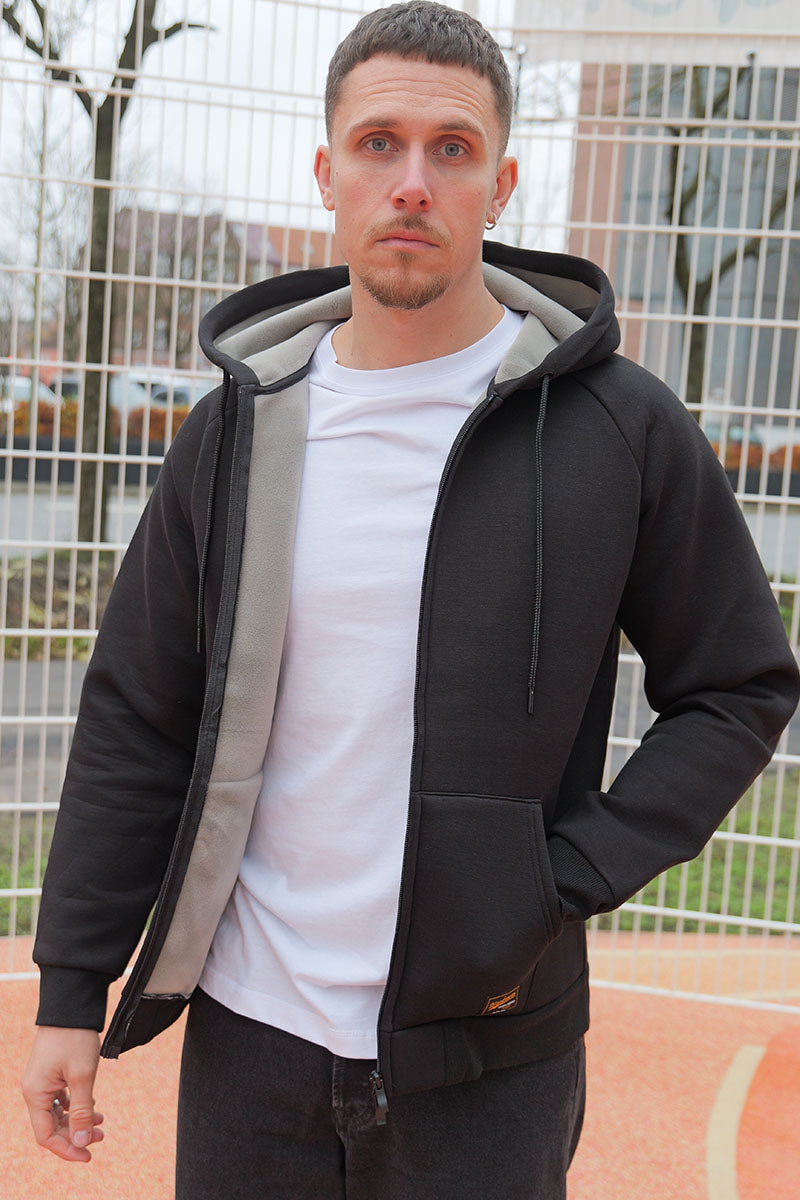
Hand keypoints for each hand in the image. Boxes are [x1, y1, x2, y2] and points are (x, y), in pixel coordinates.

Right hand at [21, 1026, 103, 1161]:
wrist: (71, 1005)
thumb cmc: (75, 1037)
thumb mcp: (83, 1075)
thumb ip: (81, 1110)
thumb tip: (81, 1141)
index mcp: (35, 1094)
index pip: (46, 1136)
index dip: (67, 1148)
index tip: (88, 1154)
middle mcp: (34, 1090)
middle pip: (52, 1126)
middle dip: (76, 1134)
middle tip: (102, 1136)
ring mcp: (42, 1081)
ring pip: (58, 1112)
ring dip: (78, 1120)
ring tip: (102, 1122)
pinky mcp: (51, 1073)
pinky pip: (61, 1098)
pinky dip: (76, 1105)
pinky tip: (93, 1106)